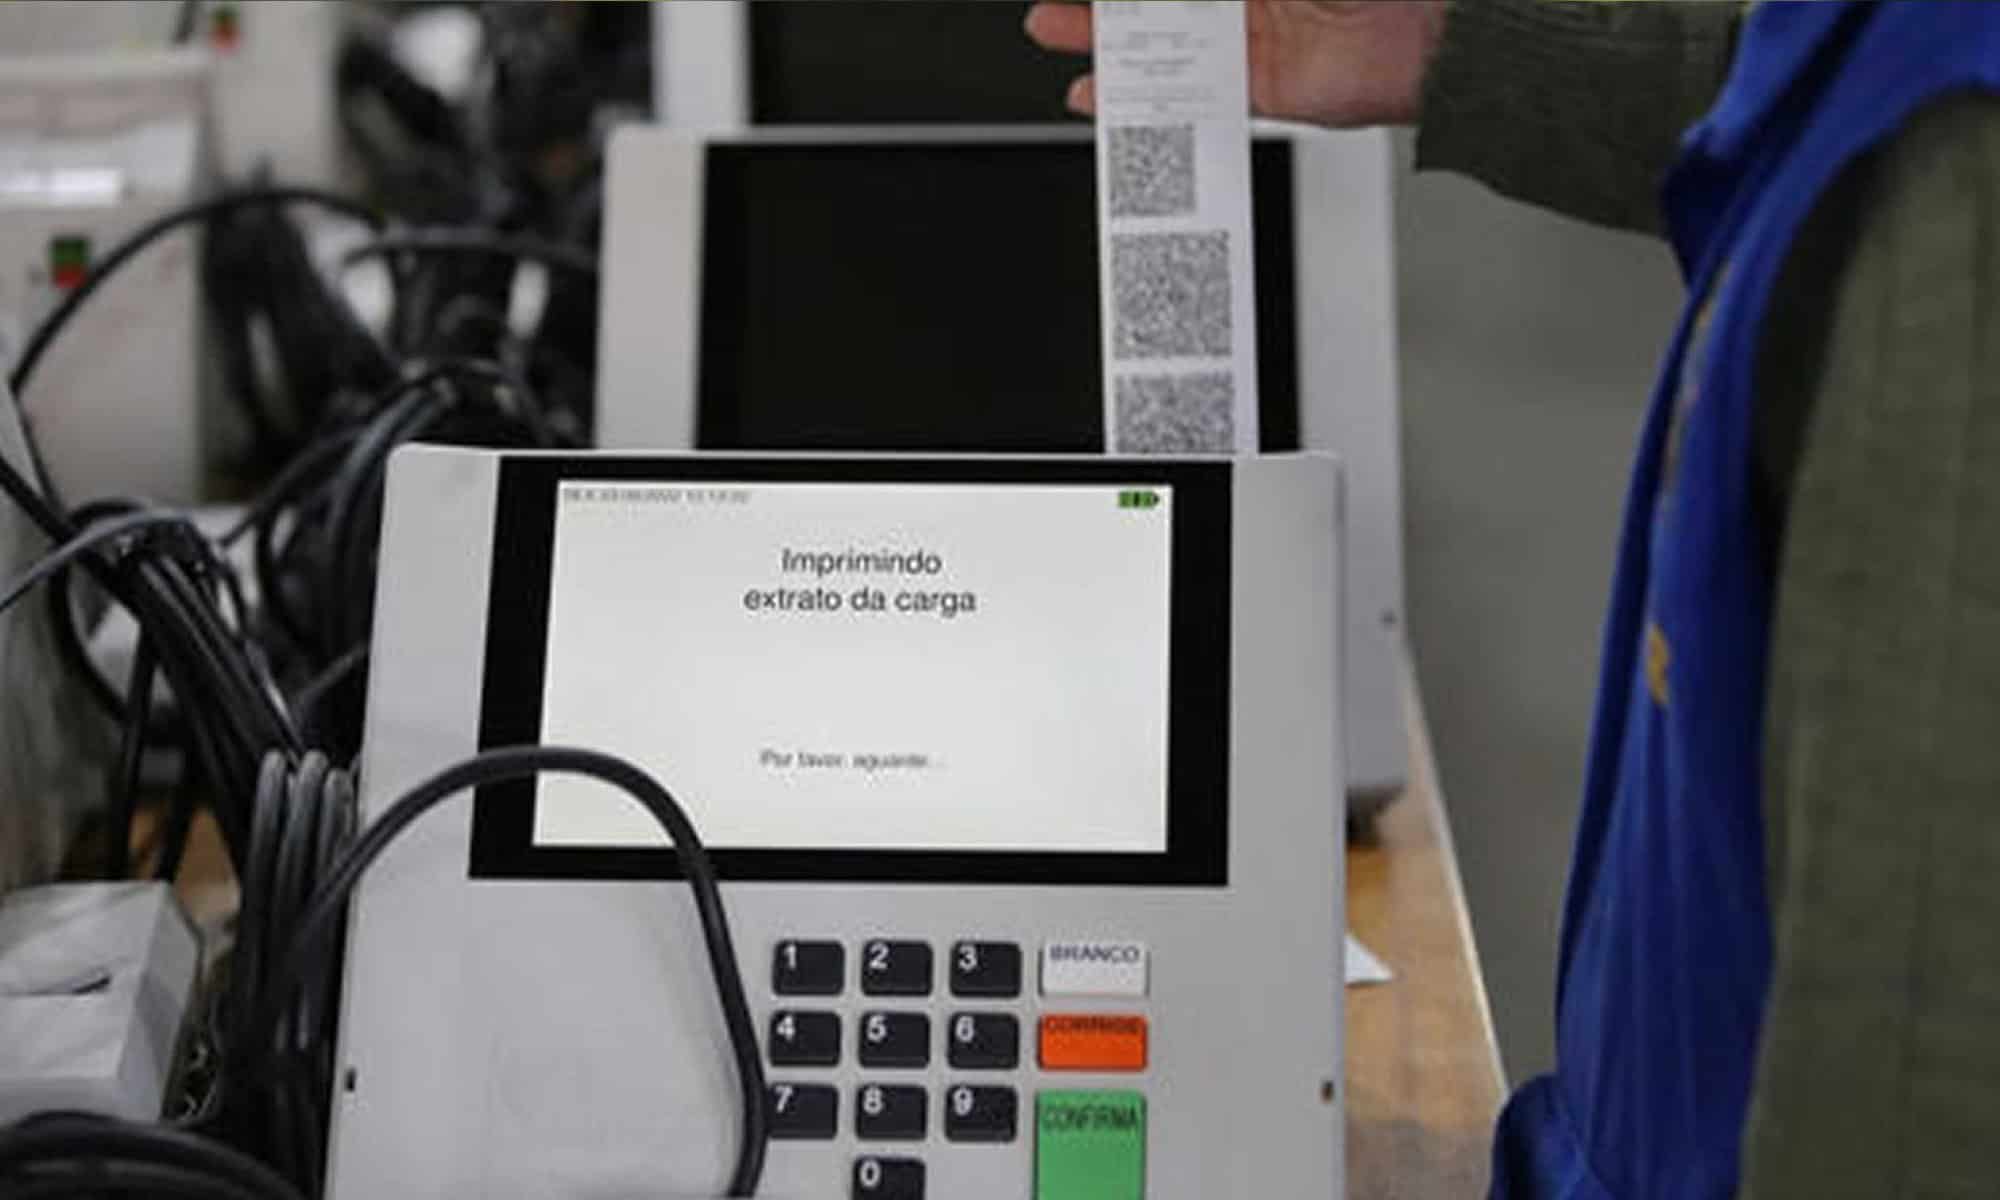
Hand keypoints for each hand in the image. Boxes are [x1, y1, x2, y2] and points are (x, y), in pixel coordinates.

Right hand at [1024, 0, 1447, 127]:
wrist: (1436, 29)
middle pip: (1160, 1)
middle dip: (1102, 2)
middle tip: (1054, 4)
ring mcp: (1253, 39)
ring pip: (1164, 42)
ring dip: (1108, 42)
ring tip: (1058, 36)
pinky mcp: (1262, 88)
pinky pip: (1193, 96)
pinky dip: (1149, 98)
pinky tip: (1110, 96)